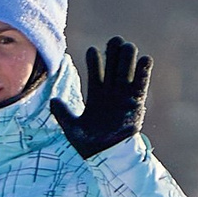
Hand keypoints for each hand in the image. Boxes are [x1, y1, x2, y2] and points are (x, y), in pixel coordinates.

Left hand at [50, 36, 152, 158]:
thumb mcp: (72, 128)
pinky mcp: (136, 101)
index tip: (92, 50)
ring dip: (128, 57)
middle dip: (114, 52)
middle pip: (113, 66)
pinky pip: (142, 83)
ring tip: (128, 46)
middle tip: (115, 40)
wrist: (108, 156)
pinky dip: (144, 71)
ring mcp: (124, 95)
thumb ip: (62, 114)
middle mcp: (111, 92)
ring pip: (127, 70)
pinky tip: (145, 59)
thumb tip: (52, 101)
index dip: (94, 60)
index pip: (96, 71)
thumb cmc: (89, 144)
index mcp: (96, 94)